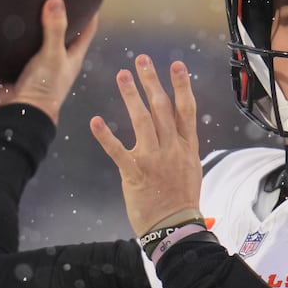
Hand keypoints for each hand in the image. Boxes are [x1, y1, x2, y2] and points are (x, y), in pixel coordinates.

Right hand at [0, 0, 98, 124]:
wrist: (18, 112)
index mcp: (72, 56)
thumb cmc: (43, 89)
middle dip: (61, 14)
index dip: (91, 12)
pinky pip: (19, 46)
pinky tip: (10, 20)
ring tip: (31, 0)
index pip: (87, 29)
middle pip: (63, 31)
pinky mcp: (19, 65)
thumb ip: (55, 29)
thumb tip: (57, 0)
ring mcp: (39, 62)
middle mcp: (57, 58)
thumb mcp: (52, 56)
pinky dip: (17, 34)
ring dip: (37, 23)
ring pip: (40, 37)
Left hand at [90, 55, 201, 235]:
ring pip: (143, 121)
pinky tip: (96, 121)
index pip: (186, 109)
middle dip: (152, 81)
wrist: (175, 227)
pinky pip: (118, 151)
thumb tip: (179, 130)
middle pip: (162, 108)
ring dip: (132, 96)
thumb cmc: (182, 199)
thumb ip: (183, 146)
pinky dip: (106, 136)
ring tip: (122, 75)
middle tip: (141, 60)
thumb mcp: (191, 168)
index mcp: (186, 146)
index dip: (181, 85)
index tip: (176, 65)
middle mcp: (171, 148)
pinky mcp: (135, 173)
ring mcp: (154, 160)